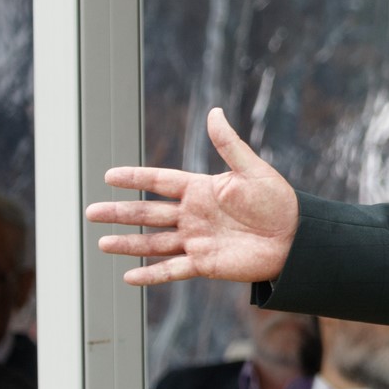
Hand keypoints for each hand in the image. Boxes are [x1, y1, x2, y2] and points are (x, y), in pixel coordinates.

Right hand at [87, 108, 298, 286]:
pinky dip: (152, 274)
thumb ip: (229, 144)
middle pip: (149, 213)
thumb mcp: (253, 171)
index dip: (136, 178)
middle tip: (91, 211)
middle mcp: (194, 215)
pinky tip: (129, 276)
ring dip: (128, 243)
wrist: (297, 238)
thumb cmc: (279, 202)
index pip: (160, 181)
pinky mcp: (205, 264)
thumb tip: (215, 112)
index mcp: (202, 190)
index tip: (109, 176)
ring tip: (101, 243)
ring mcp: (197, 240)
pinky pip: (173, 270)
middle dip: (120, 212)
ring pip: (154, 242)